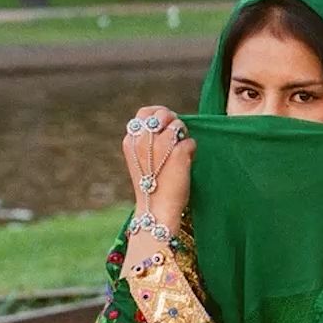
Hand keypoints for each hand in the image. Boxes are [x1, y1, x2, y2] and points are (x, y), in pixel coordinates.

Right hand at [120, 105, 191, 225]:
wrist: (157, 209)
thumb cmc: (151, 187)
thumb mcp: (140, 161)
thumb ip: (147, 142)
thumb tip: (167, 125)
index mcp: (131, 141)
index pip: (144, 113)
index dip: (157, 113)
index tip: (166, 122)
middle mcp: (144, 140)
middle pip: (162, 114)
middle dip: (173, 120)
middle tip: (177, 134)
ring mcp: (161, 145)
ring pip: (178, 125)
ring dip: (183, 136)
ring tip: (181, 153)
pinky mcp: (178, 153)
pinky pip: (190, 141)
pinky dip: (192, 151)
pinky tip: (186, 163)